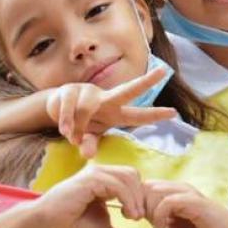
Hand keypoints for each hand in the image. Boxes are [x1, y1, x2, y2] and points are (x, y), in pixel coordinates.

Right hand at [31, 165, 146, 227]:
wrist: (47, 224)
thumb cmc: (73, 224)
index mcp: (105, 179)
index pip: (132, 178)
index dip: (139, 195)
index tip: (138, 216)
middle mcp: (101, 171)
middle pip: (133, 174)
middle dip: (140, 195)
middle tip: (138, 217)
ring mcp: (95, 173)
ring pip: (128, 177)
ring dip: (136, 198)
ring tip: (134, 217)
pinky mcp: (90, 179)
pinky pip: (118, 185)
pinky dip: (128, 199)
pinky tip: (127, 215)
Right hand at [46, 68, 176, 156]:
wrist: (53, 108)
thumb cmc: (80, 123)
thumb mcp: (88, 136)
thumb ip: (90, 144)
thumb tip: (87, 155)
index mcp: (114, 113)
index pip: (138, 115)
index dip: (155, 115)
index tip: (174, 113)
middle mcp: (106, 99)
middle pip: (128, 90)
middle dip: (145, 82)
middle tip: (162, 72)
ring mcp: (89, 92)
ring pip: (86, 109)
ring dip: (78, 127)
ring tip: (72, 138)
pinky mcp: (70, 90)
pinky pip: (69, 107)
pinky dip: (65, 122)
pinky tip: (64, 131)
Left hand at [138, 180, 227, 227]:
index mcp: (170, 195)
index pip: (141, 189)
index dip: (133, 203)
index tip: (132, 220)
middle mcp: (176, 189)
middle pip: (143, 187)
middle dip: (137, 205)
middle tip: (140, 223)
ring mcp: (186, 193)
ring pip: (153, 190)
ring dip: (147, 209)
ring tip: (153, 226)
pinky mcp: (193, 201)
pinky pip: (167, 201)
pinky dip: (158, 215)